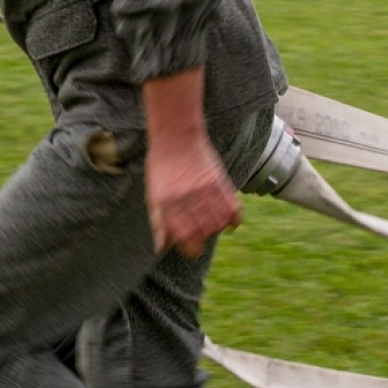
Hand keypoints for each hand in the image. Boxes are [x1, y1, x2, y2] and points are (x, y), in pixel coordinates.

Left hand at [145, 134, 241, 257]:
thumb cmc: (160, 167)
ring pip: (219, 221)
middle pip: (203, 230)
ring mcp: (205, 188)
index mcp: (167, 201)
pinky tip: (230, 223)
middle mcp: (187, 196)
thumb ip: (158, 222)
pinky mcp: (219, 180)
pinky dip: (234, 219)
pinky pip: (233, 207)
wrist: (175, 137)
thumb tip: (161, 248)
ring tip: (213, 227)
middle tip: (202, 237)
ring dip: (217, 229)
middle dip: (204, 239)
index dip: (190, 247)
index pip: (184, 235)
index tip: (193, 250)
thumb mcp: (153, 194)